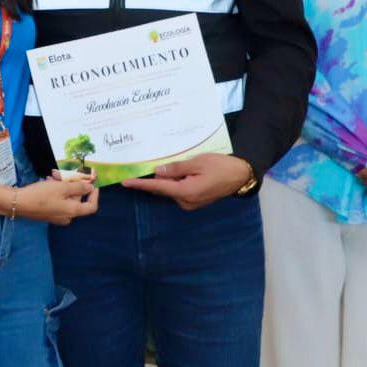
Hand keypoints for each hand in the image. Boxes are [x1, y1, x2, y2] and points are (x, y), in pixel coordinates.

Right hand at [13, 173, 99, 224]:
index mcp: (73, 211)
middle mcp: (67, 216)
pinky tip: (48, 180)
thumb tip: (90, 187)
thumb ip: (79, 187)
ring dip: (62, 184)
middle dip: (73, 183)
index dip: (94, 194)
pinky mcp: (48, 212)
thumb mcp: (62, 187)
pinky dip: (56, 189)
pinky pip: (57, 199)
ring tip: (54, 174)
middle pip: (77, 199)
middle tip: (67, 172)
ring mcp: (57, 215)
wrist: (18, 203)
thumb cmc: (41, 195)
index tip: (93, 182)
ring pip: (66, 197)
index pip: (91, 206)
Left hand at [122, 153, 249, 210]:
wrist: (240, 175)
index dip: (141, 184)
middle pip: (163, 189)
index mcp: (186, 192)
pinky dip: (174, 182)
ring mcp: (191, 203)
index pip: (158, 187)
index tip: (125, 182)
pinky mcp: (194, 201)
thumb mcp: (197, 162)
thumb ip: (176, 168)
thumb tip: (157, 171)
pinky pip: (178, 191)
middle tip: (145, 164)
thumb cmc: (220, 166)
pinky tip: (177, 171)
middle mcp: (186, 201)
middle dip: (154, 178)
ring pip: (170, 190)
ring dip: (167, 179)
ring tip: (166, 164)